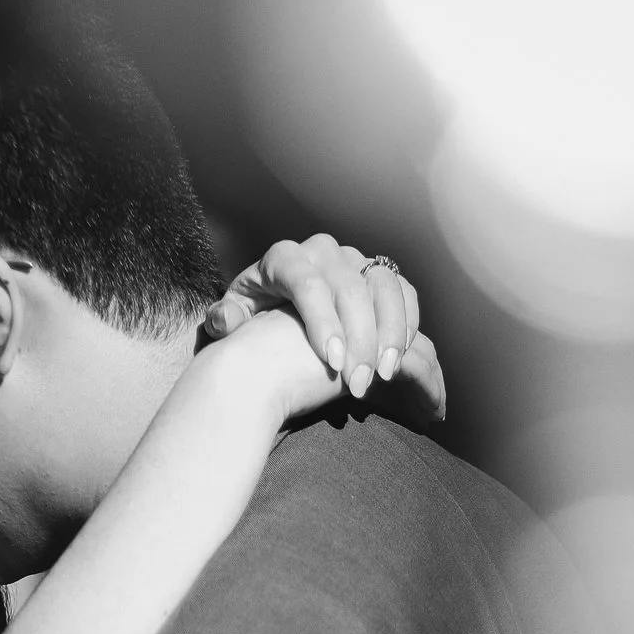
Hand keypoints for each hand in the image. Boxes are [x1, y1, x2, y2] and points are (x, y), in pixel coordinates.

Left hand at [203, 233, 443, 417]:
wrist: (278, 305)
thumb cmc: (253, 316)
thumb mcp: (232, 318)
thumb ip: (226, 319)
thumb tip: (227, 319)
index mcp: (283, 257)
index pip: (307, 282)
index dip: (322, 322)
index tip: (332, 363)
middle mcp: (322, 250)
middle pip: (349, 287)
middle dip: (359, 337)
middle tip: (359, 382)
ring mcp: (354, 258)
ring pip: (384, 285)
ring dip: (390, 331)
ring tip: (384, 374)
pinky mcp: (378, 273)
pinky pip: (403, 291)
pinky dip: (406, 323)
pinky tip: (397, 359)